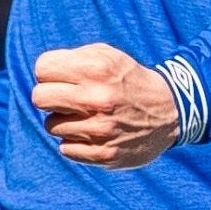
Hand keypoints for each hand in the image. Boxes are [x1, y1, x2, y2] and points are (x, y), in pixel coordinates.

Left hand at [31, 43, 180, 167]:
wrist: (171, 111)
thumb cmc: (129, 80)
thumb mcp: (108, 55)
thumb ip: (72, 58)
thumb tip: (41, 73)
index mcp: (98, 68)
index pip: (42, 69)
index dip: (50, 73)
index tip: (63, 78)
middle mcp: (98, 98)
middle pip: (39, 98)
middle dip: (50, 97)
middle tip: (66, 99)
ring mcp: (101, 129)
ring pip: (51, 126)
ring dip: (65, 121)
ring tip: (87, 116)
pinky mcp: (104, 154)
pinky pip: (65, 148)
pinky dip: (75, 142)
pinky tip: (94, 134)